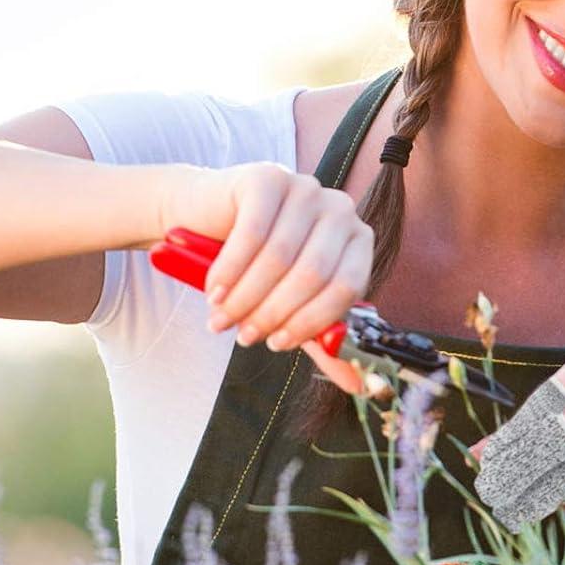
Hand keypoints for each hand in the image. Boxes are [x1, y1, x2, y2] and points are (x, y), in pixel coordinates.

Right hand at [161, 161, 372, 393]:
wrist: (207, 218)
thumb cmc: (257, 265)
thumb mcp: (292, 304)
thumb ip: (323, 340)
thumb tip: (357, 387)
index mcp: (357, 240)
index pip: (347, 289)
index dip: (311, 323)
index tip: (277, 344)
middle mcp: (339, 209)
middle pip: (313, 274)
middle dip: (273, 314)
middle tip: (244, 336)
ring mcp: (305, 187)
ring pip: (279, 258)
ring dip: (246, 298)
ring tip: (222, 319)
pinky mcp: (268, 177)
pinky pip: (251, 235)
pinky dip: (229, 271)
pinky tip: (214, 291)